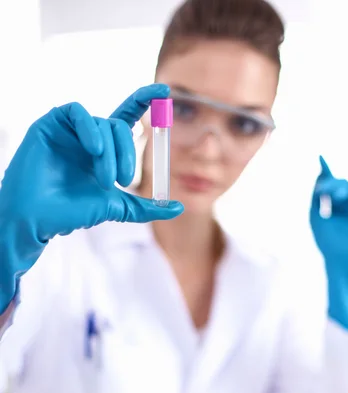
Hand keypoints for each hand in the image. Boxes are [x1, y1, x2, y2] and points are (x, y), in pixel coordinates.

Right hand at [0, 84, 183, 312]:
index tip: (165, 90)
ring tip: (103, 178)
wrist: (39, 218)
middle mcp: (89, 136)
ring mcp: (70, 129)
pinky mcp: (51, 123)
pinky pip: (77, 112)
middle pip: (119, 126)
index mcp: (104, 149)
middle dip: (127, 153)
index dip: (145, 100)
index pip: (128, 117)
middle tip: (122, 180)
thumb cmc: (72, 212)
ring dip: (109, 152)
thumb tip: (178, 207)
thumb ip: (147, 207)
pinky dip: (90, 128)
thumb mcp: (118, 207)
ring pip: (103, 123)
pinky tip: (93, 149)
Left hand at [310, 156, 347, 329]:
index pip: (331, 182)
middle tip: (323, 191)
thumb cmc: (326, 240)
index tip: (319, 156)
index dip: (326, 169)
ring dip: (344, 188)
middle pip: (341, 183)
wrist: (340, 258)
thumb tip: (322, 171)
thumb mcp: (315, 214)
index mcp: (334, 203)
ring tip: (334, 196)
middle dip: (332, 184)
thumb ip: (317, 192)